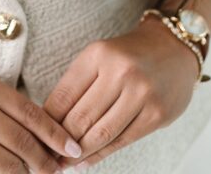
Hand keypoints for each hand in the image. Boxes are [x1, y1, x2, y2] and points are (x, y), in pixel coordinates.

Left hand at [42, 18, 198, 169]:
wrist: (174, 49)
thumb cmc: (129, 54)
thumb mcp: (100, 56)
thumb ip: (79, 84)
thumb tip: (50, 119)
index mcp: (98, 54)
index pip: (64, 94)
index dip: (47, 120)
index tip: (37, 134)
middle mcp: (120, 72)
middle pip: (80, 117)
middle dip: (60, 141)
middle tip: (46, 154)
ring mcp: (141, 94)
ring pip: (101, 134)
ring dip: (78, 153)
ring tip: (63, 163)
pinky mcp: (156, 115)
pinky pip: (122, 141)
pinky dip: (101, 155)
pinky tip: (87, 161)